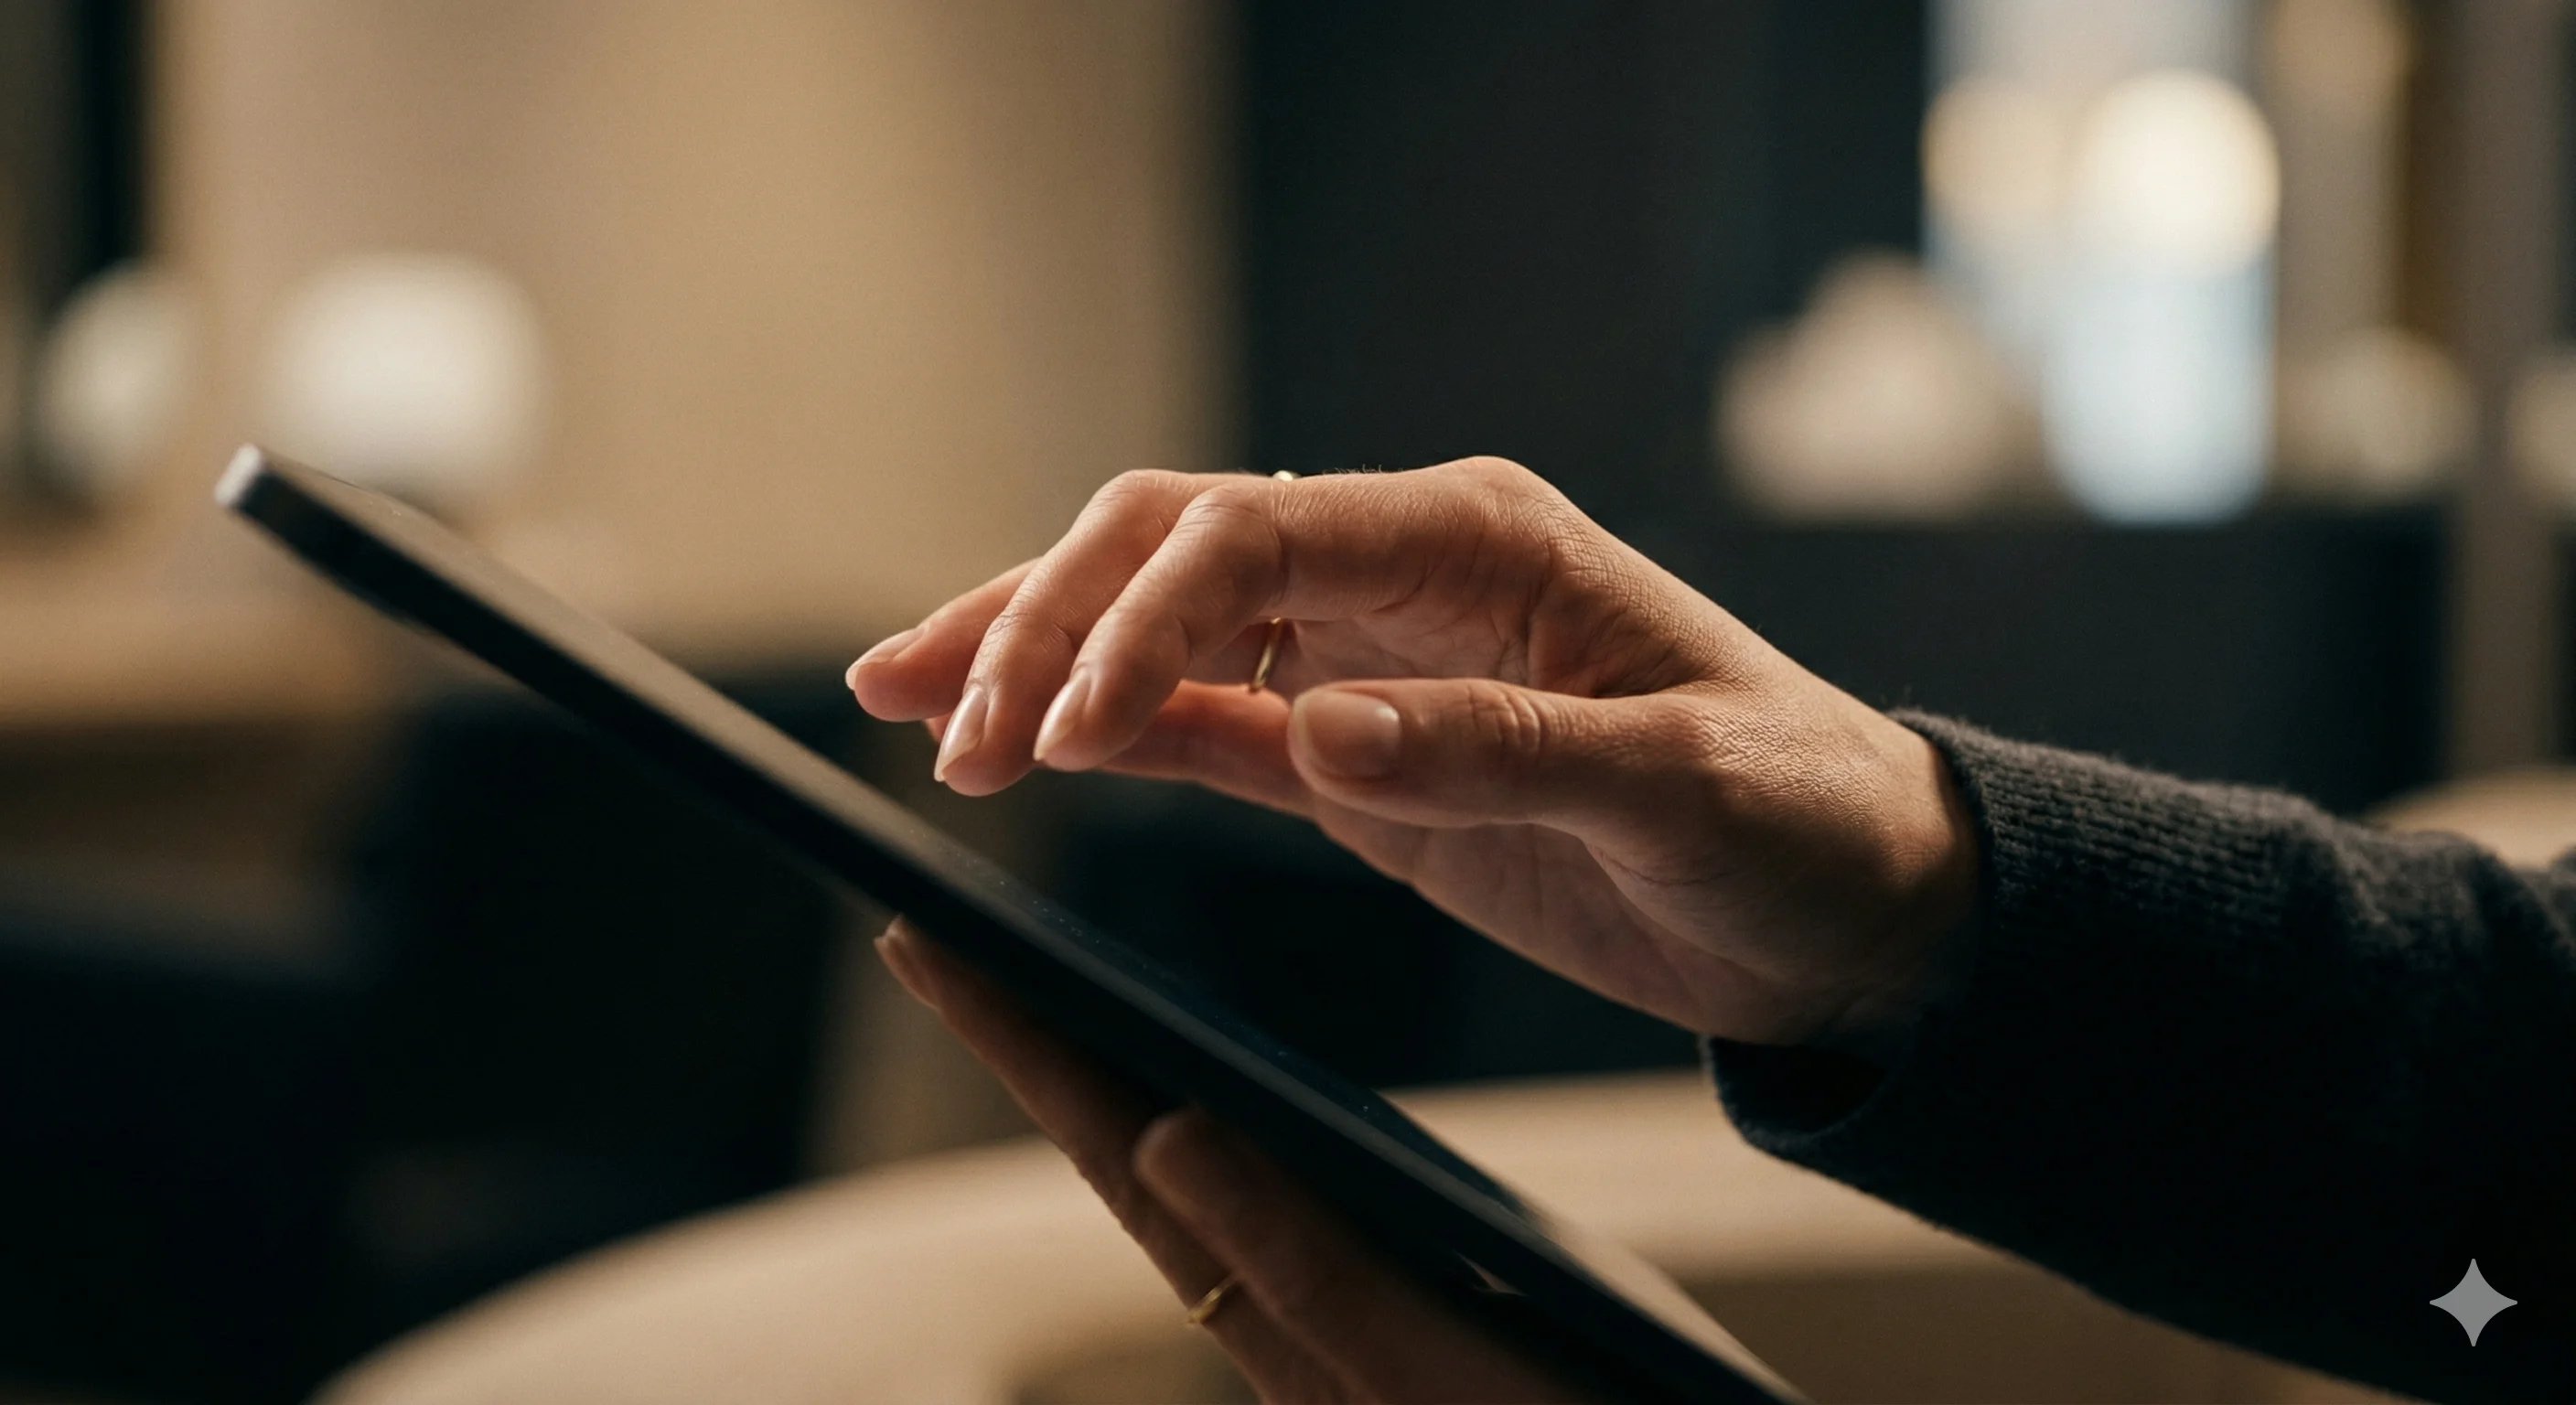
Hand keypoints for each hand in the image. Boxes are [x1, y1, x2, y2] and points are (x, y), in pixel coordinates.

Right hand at [849, 457, 1973, 1049]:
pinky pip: (1204, 724)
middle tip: (945, 724)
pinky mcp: (1358, 755)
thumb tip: (1324, 736)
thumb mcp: (1683, 789)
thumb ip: (1506, 754)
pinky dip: (1104, 727)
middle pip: (1174, 547)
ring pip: (1162, 625)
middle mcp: (1404, 577)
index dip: (1140, 618)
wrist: (1845, 909)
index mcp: (1479, 543)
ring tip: (912, 708)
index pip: (1255, 533)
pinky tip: (1014, 746)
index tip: (1067, 729)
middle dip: (1044, 620)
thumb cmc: (1798, 821)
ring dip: (1036, 657)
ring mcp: (1370, 662)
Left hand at [875, 921, 1586, 1403]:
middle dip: (1034, 1032)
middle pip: (1128, 1145)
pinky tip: (1212, 1098)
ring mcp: (1322, 1315)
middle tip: (935, 926)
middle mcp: (1275, 1305)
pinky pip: (1260, 1202)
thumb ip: (1309, 1269)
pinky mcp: (1384, 1318)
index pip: (1117, 1139)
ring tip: (1042, 985)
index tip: (921, 930)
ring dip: (1107, 1071)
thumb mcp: (1427, 1367)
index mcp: (1273, 1305)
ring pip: (1186, 1174)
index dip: (1019, 1034)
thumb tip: (1166, 1130)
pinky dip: (1208, 1123)